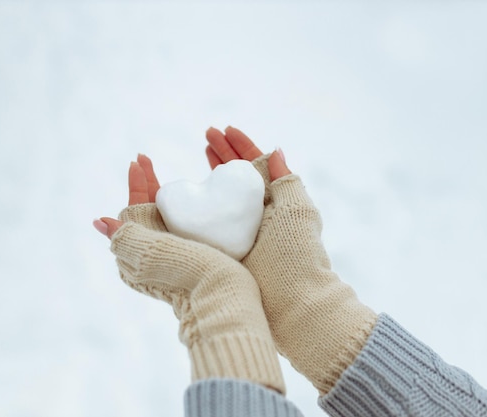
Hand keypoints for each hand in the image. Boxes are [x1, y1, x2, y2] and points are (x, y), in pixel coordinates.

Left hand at [94, 152, 284, 391]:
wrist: (222, 300)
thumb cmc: (188, 273)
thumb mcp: (152, 251)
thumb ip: (127, 235)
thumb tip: (100, 222)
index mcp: (140, 250)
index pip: (133, 209)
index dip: (137, 183)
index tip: (139, 160)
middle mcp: (153, 254)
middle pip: (146, 211)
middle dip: (146, 184)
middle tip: (145, 159)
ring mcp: (173, 257)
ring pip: (164, 218)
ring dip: (162, 193)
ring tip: (164, 175)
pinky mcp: (193, 259)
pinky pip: (181, 227)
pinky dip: (181, 208)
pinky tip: (190, 202)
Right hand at [204, 127, 376, 394]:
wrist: (291, 302)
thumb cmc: (297, 255)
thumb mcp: (298, 211)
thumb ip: (287, 180)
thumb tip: (277, 151)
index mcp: (276, 201)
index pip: (256, 165)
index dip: (241, 145)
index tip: (225, 129)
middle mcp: (257, 213)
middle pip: (237, 175)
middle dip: (222, 152)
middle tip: (207, 135)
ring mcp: (240, 230)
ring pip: (221, 193)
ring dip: (212, 170)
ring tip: (201, 150)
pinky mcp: (225, 246)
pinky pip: (208, 217)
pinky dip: (198, 200)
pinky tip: (189, 189)